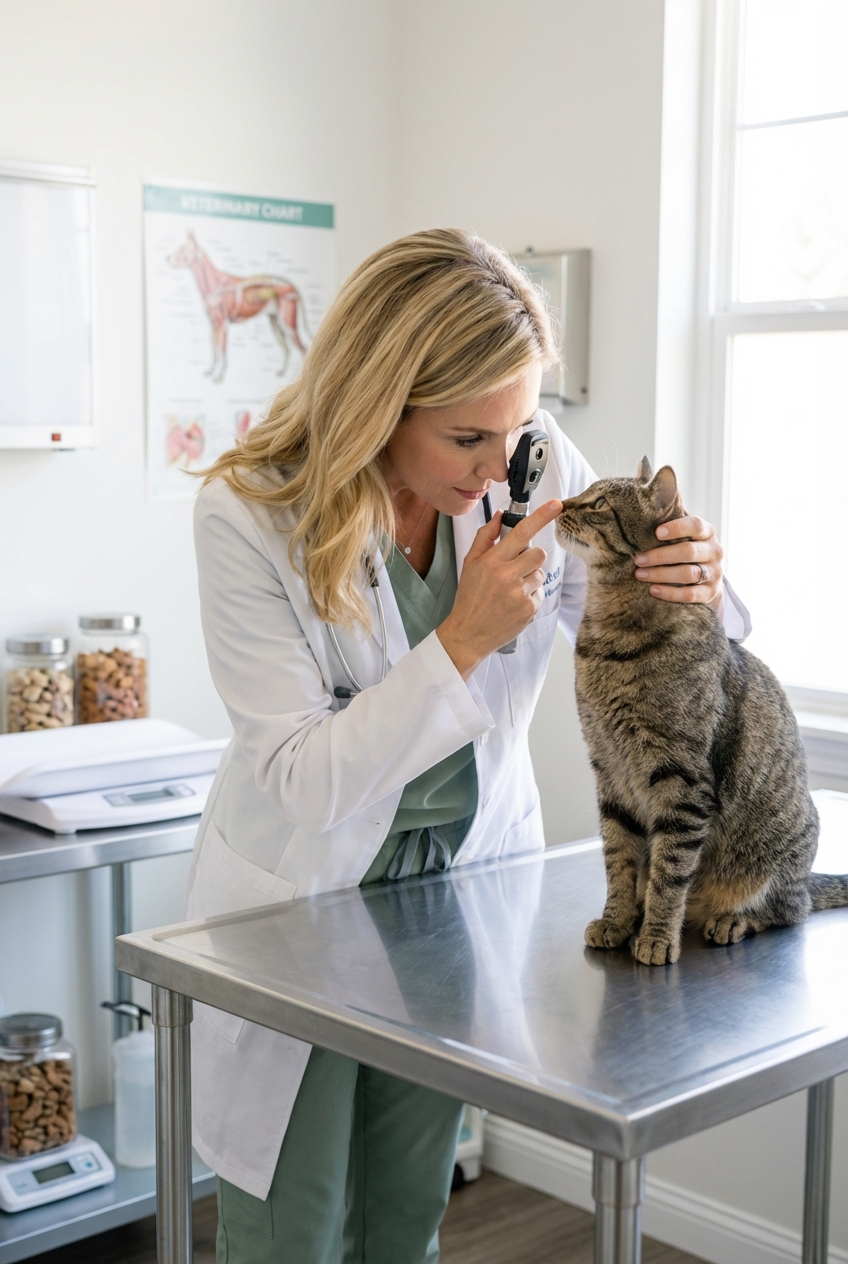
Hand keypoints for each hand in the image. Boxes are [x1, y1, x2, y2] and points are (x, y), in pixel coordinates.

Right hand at [437, 499, 562, 678]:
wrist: (468, 634)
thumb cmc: (469, 598)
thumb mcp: (470, 564)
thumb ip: (485, 538)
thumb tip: (499, 516)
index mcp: (492, 562)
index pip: (521, 533)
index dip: (541, 516)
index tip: (557, 504)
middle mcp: (507, 576)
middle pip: (538, 553)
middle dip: (531, 557)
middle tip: (516, 567)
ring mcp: (520, 594)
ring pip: (540, 573)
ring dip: (530, 576)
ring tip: (512, 589)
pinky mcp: (530, 610)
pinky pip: (540, 592)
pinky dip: (530, 594)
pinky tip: (514, 602)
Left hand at [633, 515, 723, 608]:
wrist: (709, 580)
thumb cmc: (686, 551)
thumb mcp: (685, 537)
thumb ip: (670, 529)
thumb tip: (644, 518)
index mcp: (708, 533)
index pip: (696, 526)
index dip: (677, 528)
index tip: (657, 532)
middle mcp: (714, 552)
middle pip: (688, 551)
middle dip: (660, 556)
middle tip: (638, 560)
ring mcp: (714, 573)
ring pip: (688, 573)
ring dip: (660, 574)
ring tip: (640, 574)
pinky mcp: (710, 593)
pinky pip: (689, 594)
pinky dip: (669, 593)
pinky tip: (653, 589)